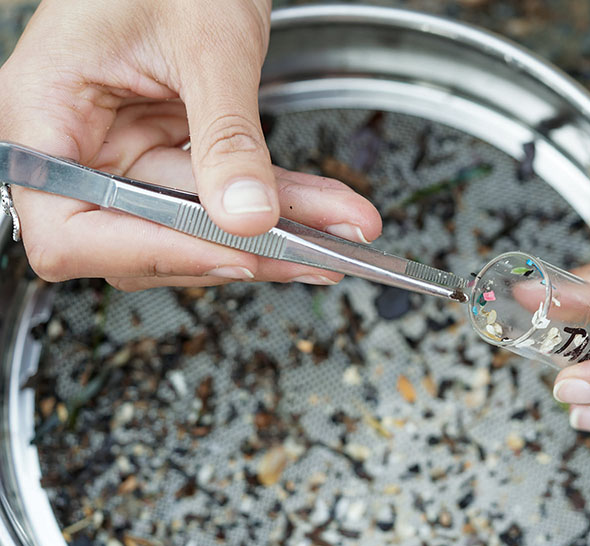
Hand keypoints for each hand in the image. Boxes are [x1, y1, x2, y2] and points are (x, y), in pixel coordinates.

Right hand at [0, 0, 380, 289]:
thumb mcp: (208, 46)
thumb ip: (226, 136)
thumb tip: (247, 214)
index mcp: (46, 113)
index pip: (70, 232)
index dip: (148, 254)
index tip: (228, 252)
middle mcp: (78, 142)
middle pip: (146, 236)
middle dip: (240, 246)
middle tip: (312, 250)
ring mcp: (124, 148)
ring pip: (198, 222)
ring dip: (277, 227)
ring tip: (342, 225)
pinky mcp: (167, 147)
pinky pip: (222, 193)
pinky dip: (278, 199)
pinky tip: (327, 206)